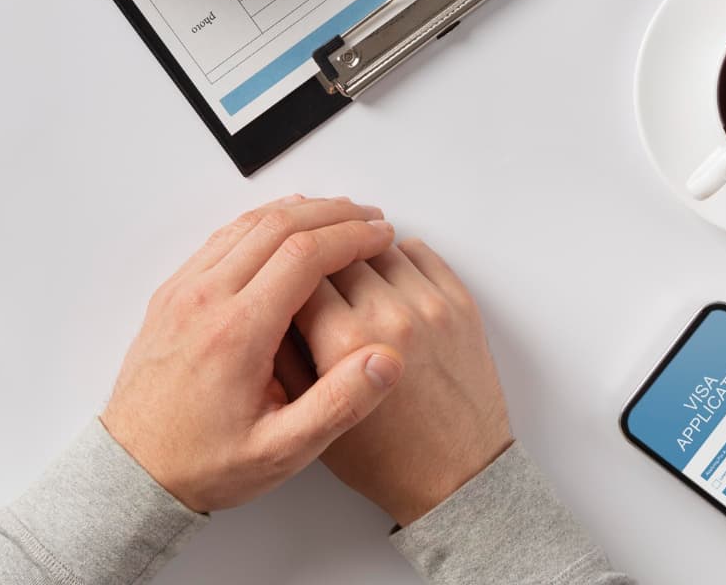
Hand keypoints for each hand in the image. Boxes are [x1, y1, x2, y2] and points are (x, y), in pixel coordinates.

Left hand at [100, 196, 403, 512]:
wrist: (134, 469)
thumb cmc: (205, 463)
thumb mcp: (281, 451)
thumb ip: (338, 405)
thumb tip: (386, 359)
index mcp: (237, 332)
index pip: (304, 255)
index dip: (351, 237)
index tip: (381, 236)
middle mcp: (206, 300)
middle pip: (277, 227)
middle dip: (331, 214)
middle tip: (369, 217)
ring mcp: (183, 292)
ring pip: (245, 225)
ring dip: (296, 212)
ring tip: (336, 214)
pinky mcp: (171, 294)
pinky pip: (219, 240)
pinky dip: (259, 223)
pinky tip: (281, 227)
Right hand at [279, 238, 512, 525]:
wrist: (454, 478)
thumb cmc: (385, 458)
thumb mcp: (312, 417)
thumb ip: (281, 359)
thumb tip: (264, 312)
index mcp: (347, 342)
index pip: (299, 276)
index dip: (282, 276)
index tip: (276, 281)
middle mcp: (390, 315)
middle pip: (337, 254)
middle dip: (317, 262)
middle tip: (305, 273)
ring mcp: (431, 306)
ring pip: (377, 247)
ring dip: (356, 255)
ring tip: (343, 274)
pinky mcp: (461, 305)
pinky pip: (420, 253)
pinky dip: (396, 256)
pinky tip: (382, 275)